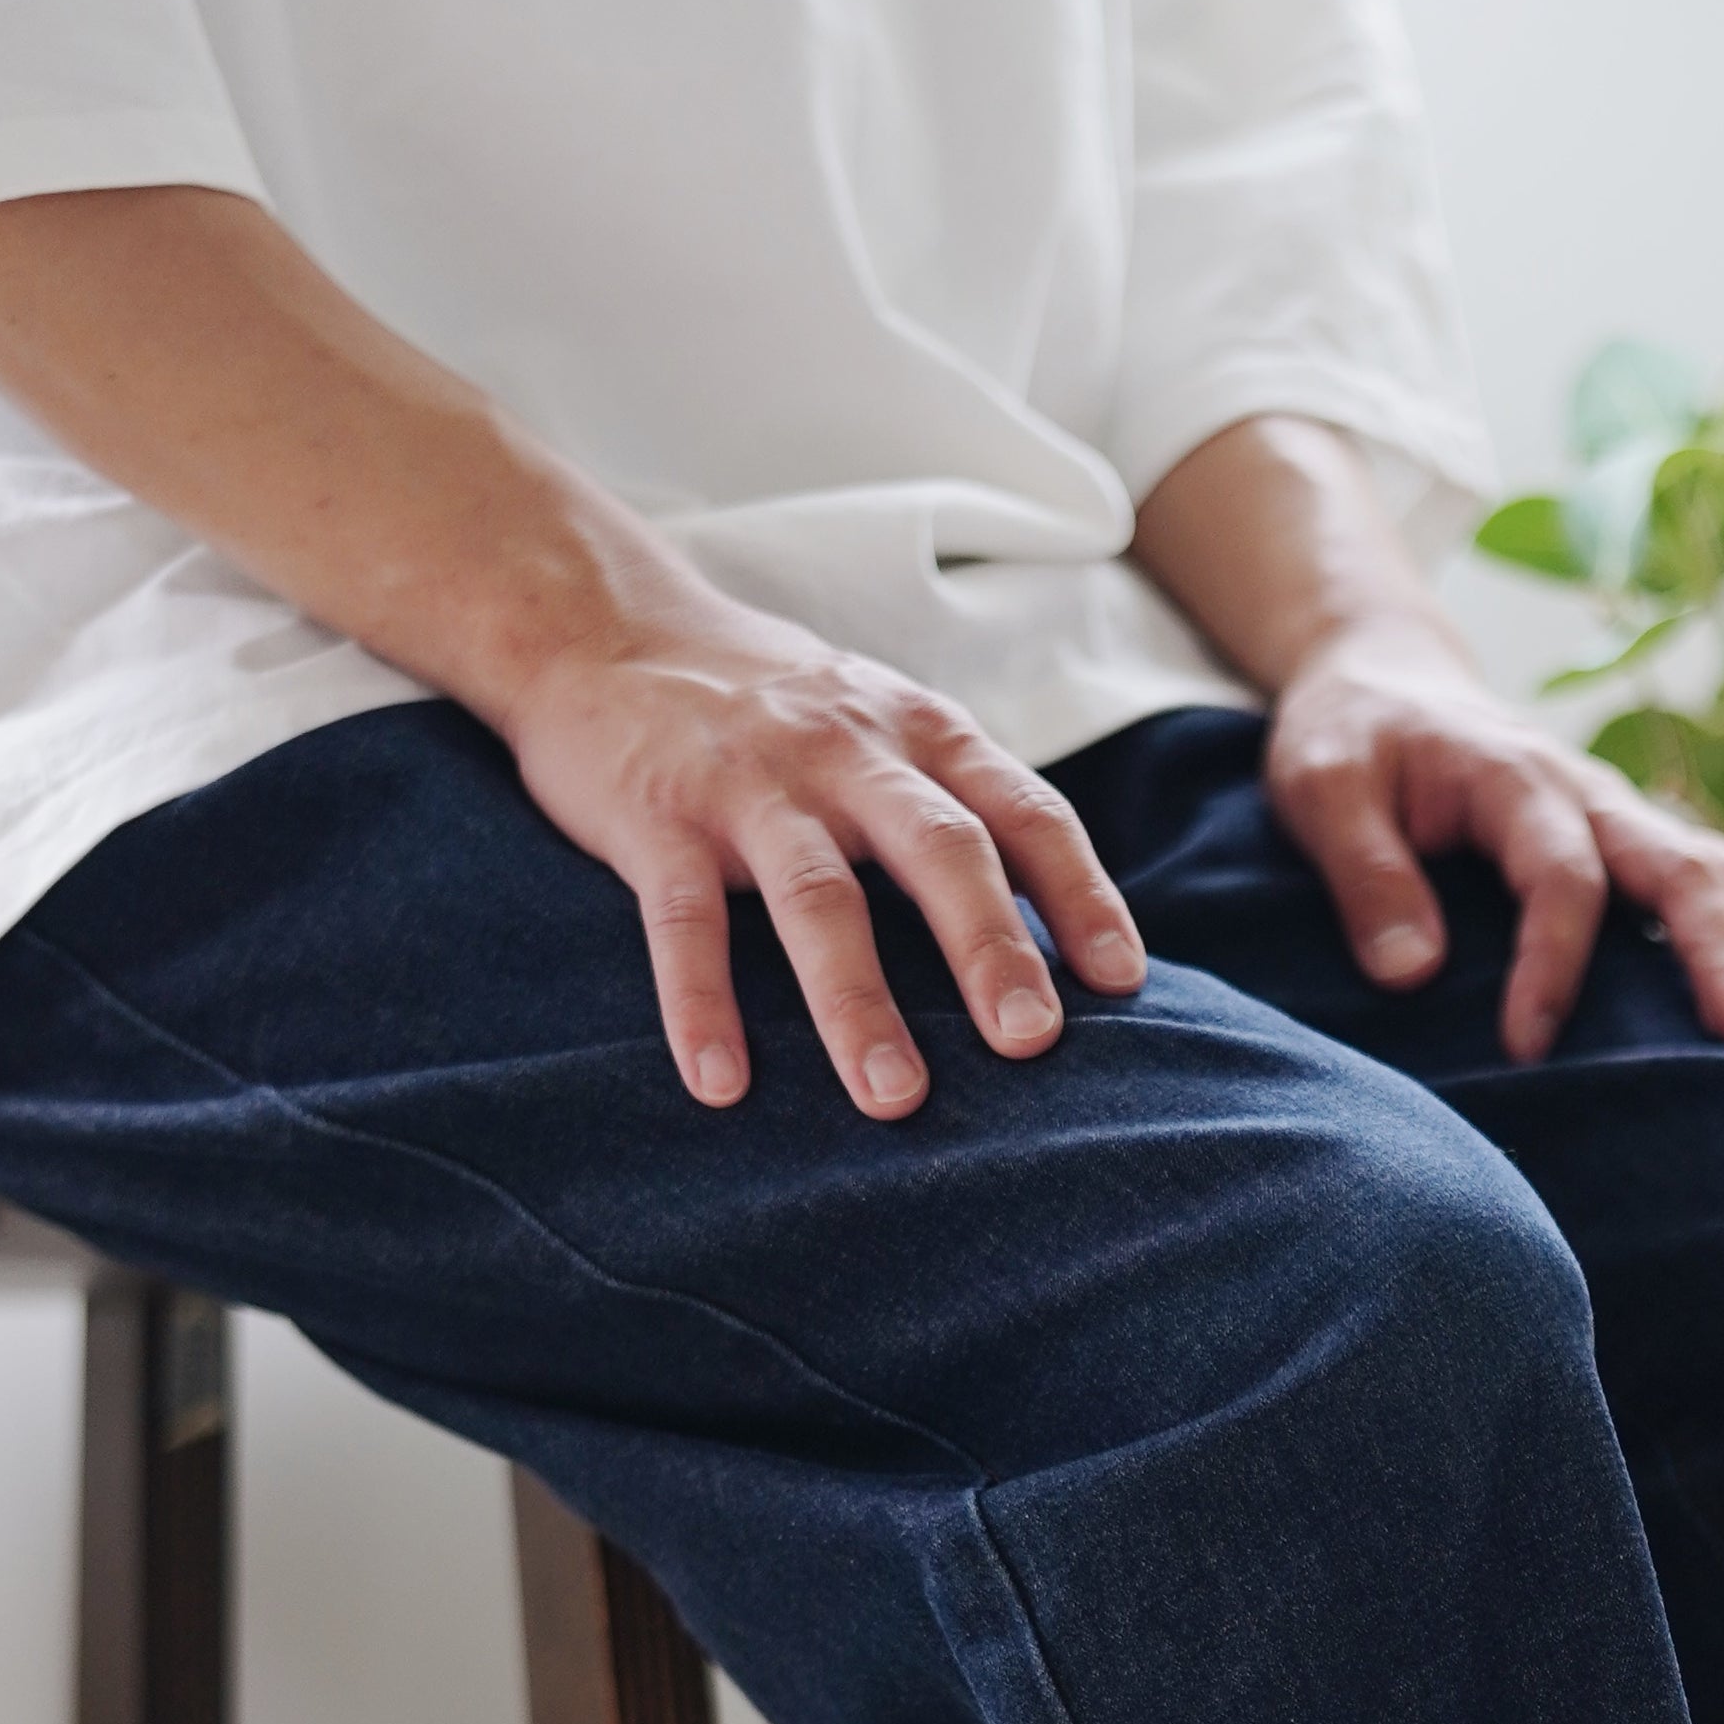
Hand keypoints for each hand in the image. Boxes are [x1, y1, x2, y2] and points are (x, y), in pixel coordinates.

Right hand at [500, 590, 1151, 1117]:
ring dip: (858, 1002)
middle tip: (1032, 1044)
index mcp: (920, 734)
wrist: (601, 625)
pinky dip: (701, 1006)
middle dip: (991, 947)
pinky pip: (684, 923)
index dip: (1079, 893)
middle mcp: (847, 752)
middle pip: (939, 849)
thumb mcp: (883, 728)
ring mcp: (750, 785)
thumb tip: (1060, 937)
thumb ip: (959, 808)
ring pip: (820, 897)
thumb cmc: (774, 708)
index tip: (1122, 981)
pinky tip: (722, 1086)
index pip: (1025, 811)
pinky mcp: (656, 818)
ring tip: (894, 1099)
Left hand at [1263, 611, 1723, 1067]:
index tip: (1526, 1046)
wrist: (1388, 682)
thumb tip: (1414, 976)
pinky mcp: (1643, 853)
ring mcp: (1631, 823)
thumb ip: (1365, 874)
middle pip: (1687, 868)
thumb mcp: (1321, 789)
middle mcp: (1596, 796)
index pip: (1562, 876)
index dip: (1552, 963)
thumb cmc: (1351, 740)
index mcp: (1518, 778)